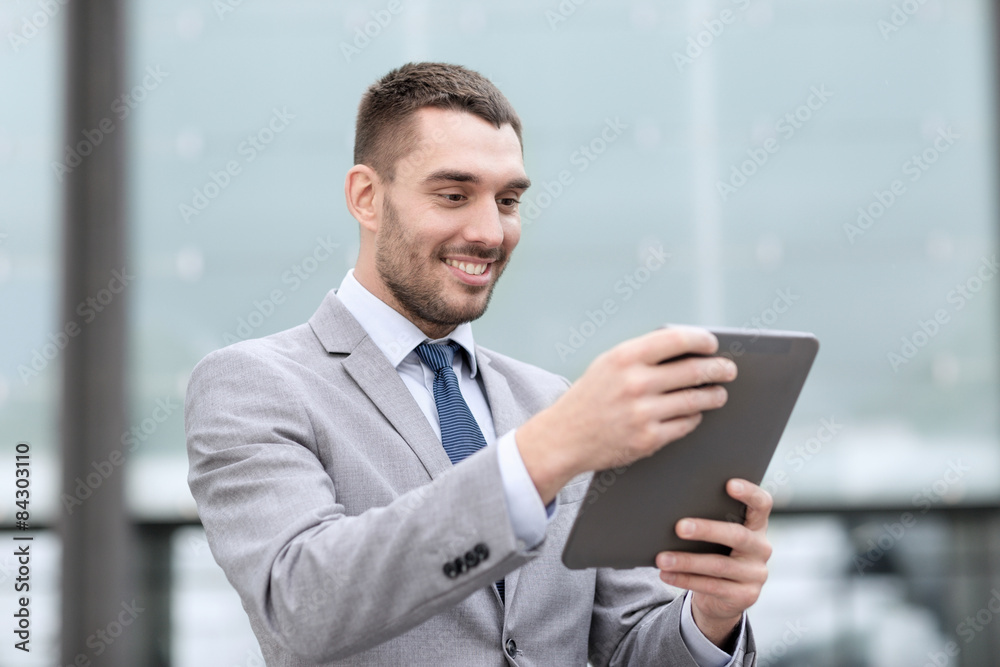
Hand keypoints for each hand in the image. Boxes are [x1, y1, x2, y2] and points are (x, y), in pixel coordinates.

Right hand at [517, 326, 736, 503]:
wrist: (564, 437)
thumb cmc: (591, 396)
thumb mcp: (608, 364)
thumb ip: (643, 354)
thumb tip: (688, 348)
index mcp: (624, 358)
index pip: (677, 340)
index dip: (701, 340)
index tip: (713, 344)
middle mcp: (634, 383)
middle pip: (693, 370)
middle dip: (718, 369)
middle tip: (729, 370)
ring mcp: (642, 413)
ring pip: (695, 400)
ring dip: (713, 395)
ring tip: (719, 393)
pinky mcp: (648, 439)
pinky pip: (685, 424)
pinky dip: (694, 417)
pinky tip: (695, 412)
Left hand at [656, 479, 772, 648]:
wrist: (724, 596)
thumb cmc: (715, 551)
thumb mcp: (717, 535)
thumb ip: (709, 519)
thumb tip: (670, 508)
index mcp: (757, 525)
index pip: (762, 504)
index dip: (749, 493)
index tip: (729, 483)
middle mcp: (761, 548)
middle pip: (737, 535)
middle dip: (705, 530)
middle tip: (679, 527)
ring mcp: (756, 574)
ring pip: (719, 565)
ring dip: (686, 561)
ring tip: (661, 558)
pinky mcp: (745, 596)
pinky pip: (711, 586)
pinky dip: (685, 579)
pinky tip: (665, 574)